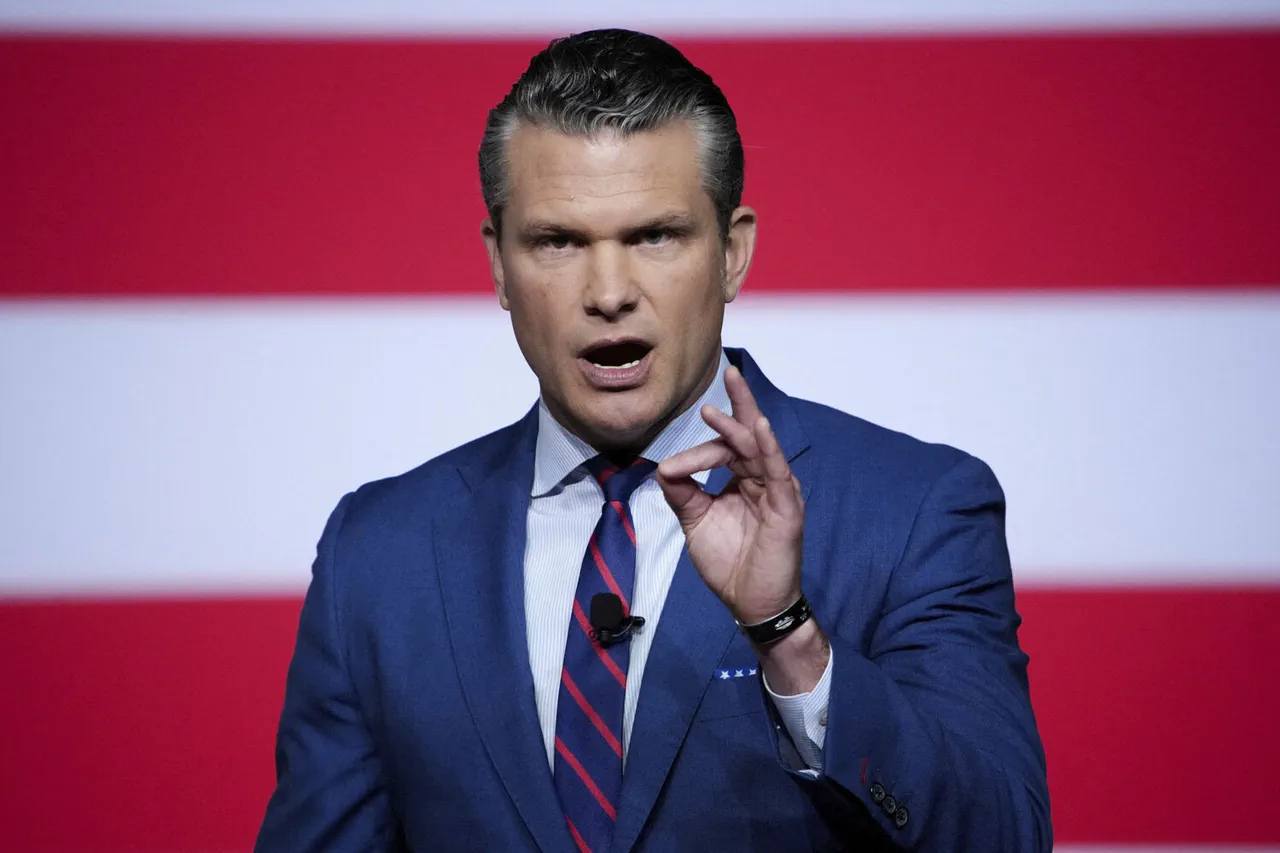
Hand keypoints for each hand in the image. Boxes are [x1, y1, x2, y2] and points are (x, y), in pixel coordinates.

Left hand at [655, 366, 804, 624]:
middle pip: (751, 434)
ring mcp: (779, 492)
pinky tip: (758, 427)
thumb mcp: (696, 521)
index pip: (725, 449)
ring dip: (744, 422)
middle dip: (740, 402)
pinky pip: (778, 472)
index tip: (674, 468)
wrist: (750, 603)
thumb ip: (682, 492)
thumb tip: (664, 466)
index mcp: (745, 480)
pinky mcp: (787, 508)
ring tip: (728, 396)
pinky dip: (768, 449)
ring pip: (761, 448)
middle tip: (730, 371)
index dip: (700, 451)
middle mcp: (764, 480)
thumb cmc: (730, 562)